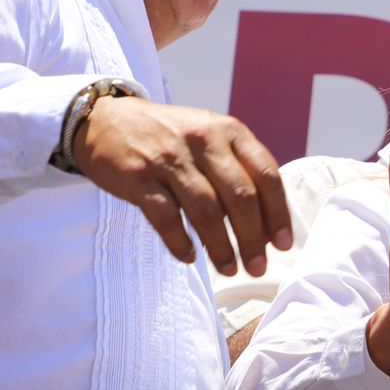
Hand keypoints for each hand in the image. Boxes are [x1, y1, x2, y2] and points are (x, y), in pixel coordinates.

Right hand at [70, 96, 291, 275]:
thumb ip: (239, 170)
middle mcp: (203, 141)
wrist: (106, 119)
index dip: (278, 214)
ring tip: (229, 269)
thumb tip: (268, 224)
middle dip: (254, 238)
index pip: (266, 174)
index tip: (283, 244)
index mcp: (228, 131)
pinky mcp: (138, 176)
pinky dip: (180, 241)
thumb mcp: (210, 138)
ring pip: (206, 210)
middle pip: (240, 197)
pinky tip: (189, 257)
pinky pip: (165, 217)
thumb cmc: (171, 138)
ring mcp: (169, 158)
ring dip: (221, 246)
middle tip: (258, 268)